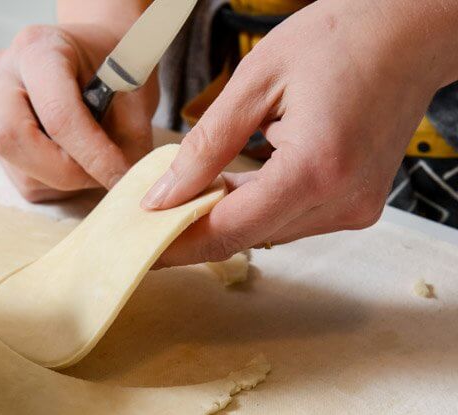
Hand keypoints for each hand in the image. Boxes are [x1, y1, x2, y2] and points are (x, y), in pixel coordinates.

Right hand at [0, 24, 158, 201]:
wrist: (94, 56)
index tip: (120, 174)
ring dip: (66, 180)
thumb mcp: (134, 91)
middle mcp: (4, 77)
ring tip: (96, 162)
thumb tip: (123, 179)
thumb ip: (130, 134)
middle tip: (103, 175)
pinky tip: (78, 160)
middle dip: (63, 170)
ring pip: (21, 170)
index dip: (91, 152)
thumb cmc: (114, 66)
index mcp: (38, 49)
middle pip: (11, 138)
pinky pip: (25, 182)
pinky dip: (60, 184)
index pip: (56, 112)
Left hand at [142, 0, 457, 264]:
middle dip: (195, 230)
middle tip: (153, 216)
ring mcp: (355, 207)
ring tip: (190, 191)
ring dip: (226, 217)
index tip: (142, 245)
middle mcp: (342, 199)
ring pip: (268, 232)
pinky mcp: (358, 205)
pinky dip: (257, 207)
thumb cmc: (342, 38)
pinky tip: (232, 184)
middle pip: (248, 237)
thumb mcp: (256, 81)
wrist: (410, 31)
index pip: (230, 230)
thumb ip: (205, 146)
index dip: (178, 244)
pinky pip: (291, 219)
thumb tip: (164, 195)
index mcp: (315, 168)